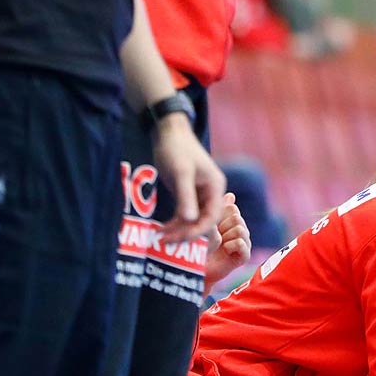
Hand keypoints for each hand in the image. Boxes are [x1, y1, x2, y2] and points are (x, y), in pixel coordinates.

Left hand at [152, 116, 225, 243]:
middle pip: (204, 221)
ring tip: (160, 237)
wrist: (168, 134)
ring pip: (193, 220)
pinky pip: (184, 215)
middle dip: (186, 233)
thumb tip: (190, 220)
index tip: (180, 239)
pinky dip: (175, 223)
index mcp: (216, 187)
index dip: (198, 230)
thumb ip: (186, 196)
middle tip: (166, 241)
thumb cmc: (177, 149)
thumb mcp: (181, 173)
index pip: (213, 216)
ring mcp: (200, 195)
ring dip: (178, 230)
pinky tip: (162, 229)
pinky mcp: (188, 195)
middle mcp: (211, 193)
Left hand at [203, 192, 251, 289]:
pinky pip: (241, 243)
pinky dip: (230, 245)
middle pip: (237, 218)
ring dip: (226, 236)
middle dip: (223, 226)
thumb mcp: (209, 224)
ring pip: (240, 229)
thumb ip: (219, 209)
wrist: (198, 268)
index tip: (211, 226)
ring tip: (221, 244)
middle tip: (217, 237)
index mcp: (234, 221)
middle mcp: (242, 231)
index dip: (220, 216)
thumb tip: (231, 195)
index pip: (233, 209)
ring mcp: (245, 243)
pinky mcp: (245, 256)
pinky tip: (225, 250)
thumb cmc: (200, 245)